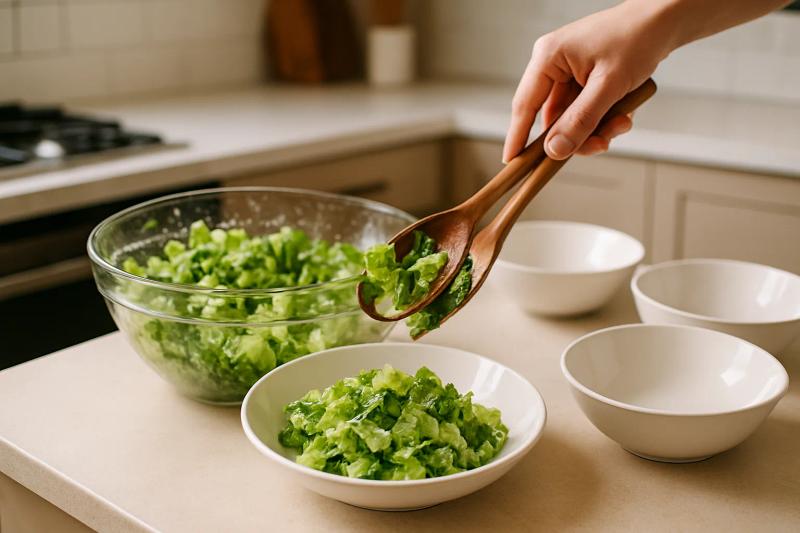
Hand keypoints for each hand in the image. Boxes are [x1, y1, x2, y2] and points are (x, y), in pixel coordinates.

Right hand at [503, 1, 671, 161]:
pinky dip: (603, 118)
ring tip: (621, 124)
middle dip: (576, 134)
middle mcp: (553, 64)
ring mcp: (569, 71)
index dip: (517, 137)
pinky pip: (585, 110)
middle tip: (598, 145)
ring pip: (571, 117)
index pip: (525, 105)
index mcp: (548, 57)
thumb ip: (580, 121)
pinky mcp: (584, 78)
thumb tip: (554, 150)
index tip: (512, 163)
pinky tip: (622, 114)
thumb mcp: (609, 85)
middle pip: (551, 116)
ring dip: (595, 128)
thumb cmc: (637, 38)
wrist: (665, 19)